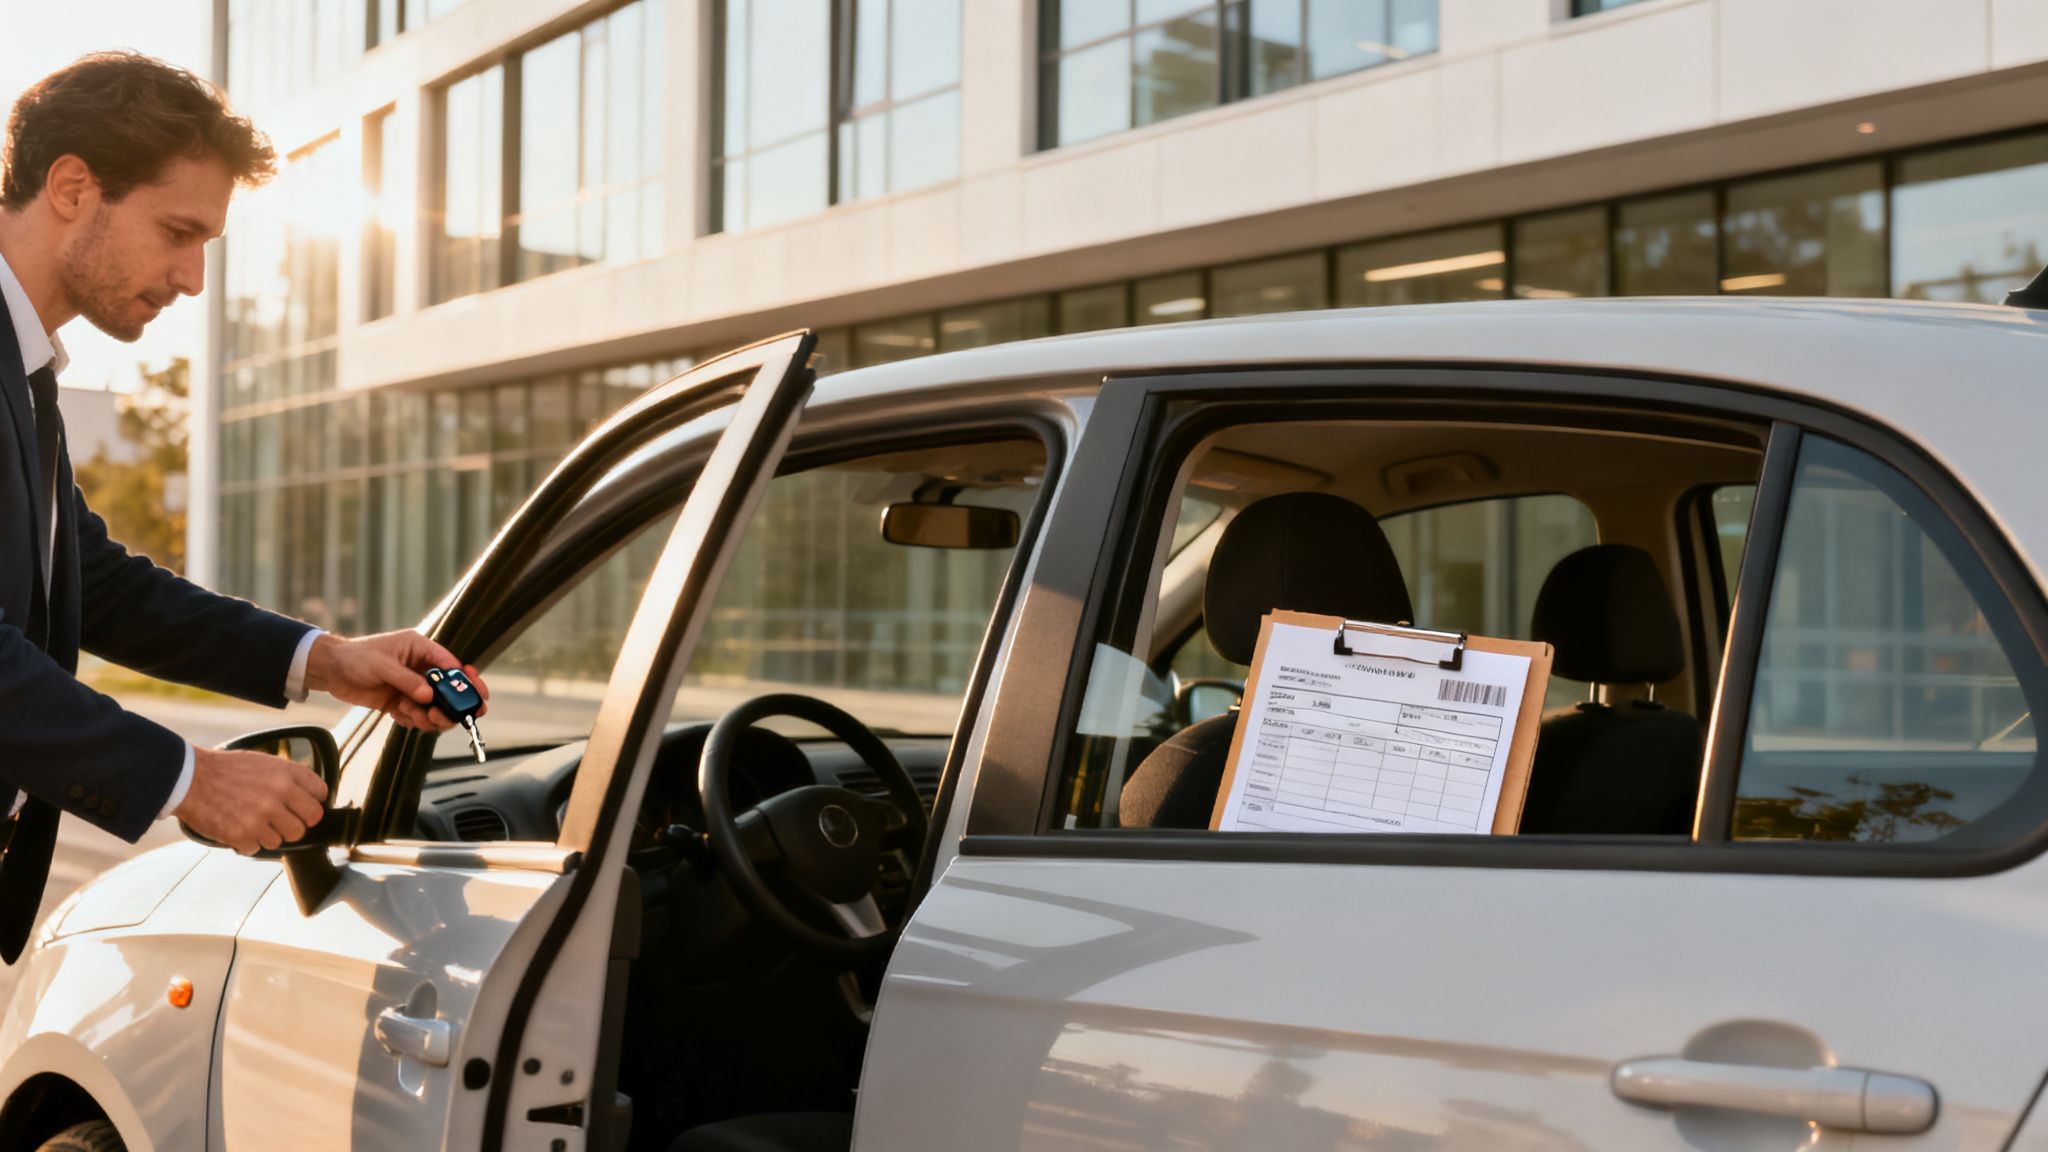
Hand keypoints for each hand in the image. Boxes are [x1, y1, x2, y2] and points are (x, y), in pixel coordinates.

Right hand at [176, 748, 328, 853]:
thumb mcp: (264, 763)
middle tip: (280, 820)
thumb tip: (311, 796)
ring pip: (286, 838)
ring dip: (270, 833)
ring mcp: (262, 816)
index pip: (320, 793)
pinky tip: (235, 827)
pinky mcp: (244, 835)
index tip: (302, 806)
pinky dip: (246, 842)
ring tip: (251, 820)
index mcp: (286, 773)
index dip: (312, 801)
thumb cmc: (225, 770)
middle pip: (310, 821)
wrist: (188, 779)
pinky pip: (258, 848)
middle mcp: (279, 794)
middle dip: (297, 822)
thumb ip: (289, 778)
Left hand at [304, 631, 488, 731]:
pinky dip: (411, 720)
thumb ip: (407, 681)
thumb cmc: (355, 657)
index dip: (467, 681)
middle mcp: (421, 669)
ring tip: (409, 713)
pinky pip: (418, 717)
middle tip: (442, 716)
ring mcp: (413, 687)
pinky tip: (397, 713)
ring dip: (427, 716)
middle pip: (449, 691)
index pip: (452, 666)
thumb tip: (428, 696)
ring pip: (435, 708)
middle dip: (450, 706)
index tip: (477, 696)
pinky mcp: (402, 702)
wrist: (330, 670)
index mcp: (421, 650)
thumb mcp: (382, 665)